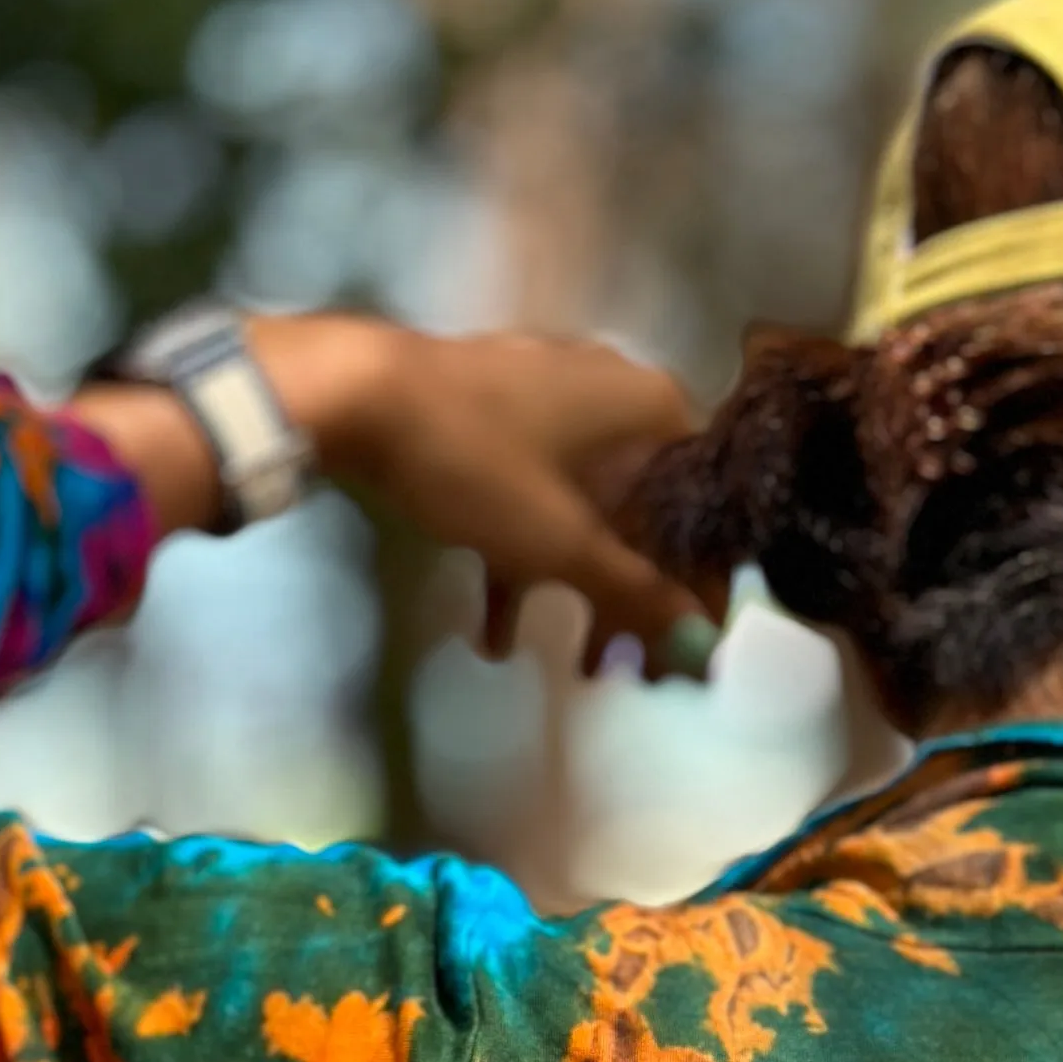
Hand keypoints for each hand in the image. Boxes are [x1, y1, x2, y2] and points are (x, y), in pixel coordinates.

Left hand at [262, 316, 716, 678]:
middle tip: (631, 670)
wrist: (356, 392)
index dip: (702, 587)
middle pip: (648, 514)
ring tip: (573, 663)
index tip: (689, 648)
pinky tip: (495, 631)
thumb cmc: (477, 462)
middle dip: (636, 599)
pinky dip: (525, 557)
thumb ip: (637, 593)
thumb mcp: (562, 541)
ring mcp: (551, 398)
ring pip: (588, 508)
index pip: (706, 508)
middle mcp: (615, 392)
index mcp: (651, 408)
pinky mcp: (496, 413)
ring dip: (580, 588)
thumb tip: (703, 643)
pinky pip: (534, 494)